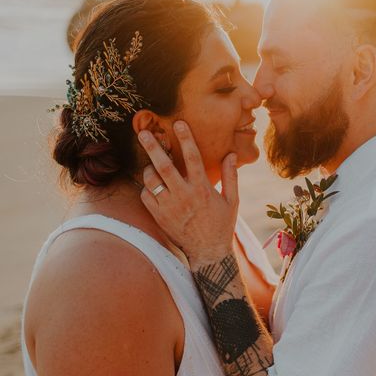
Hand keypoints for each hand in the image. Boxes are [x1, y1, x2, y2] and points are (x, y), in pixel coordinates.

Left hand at [138, 121, 238, 269]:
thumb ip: (231, 176)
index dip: (186, 138)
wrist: (208, 252)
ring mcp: (170, 207)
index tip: (179, 123)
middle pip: (164, 167)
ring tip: (152, 163)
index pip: (193, 158)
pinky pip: (146, 196)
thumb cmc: (222, 224)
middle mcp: (184, 196)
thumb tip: (231, 154)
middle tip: (143, 132)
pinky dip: (147, 188)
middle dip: (152, 147)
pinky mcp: (159, 217)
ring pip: (151, 181)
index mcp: (203, 189)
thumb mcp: (232, 200)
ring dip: (149, 168)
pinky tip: (154, 185)